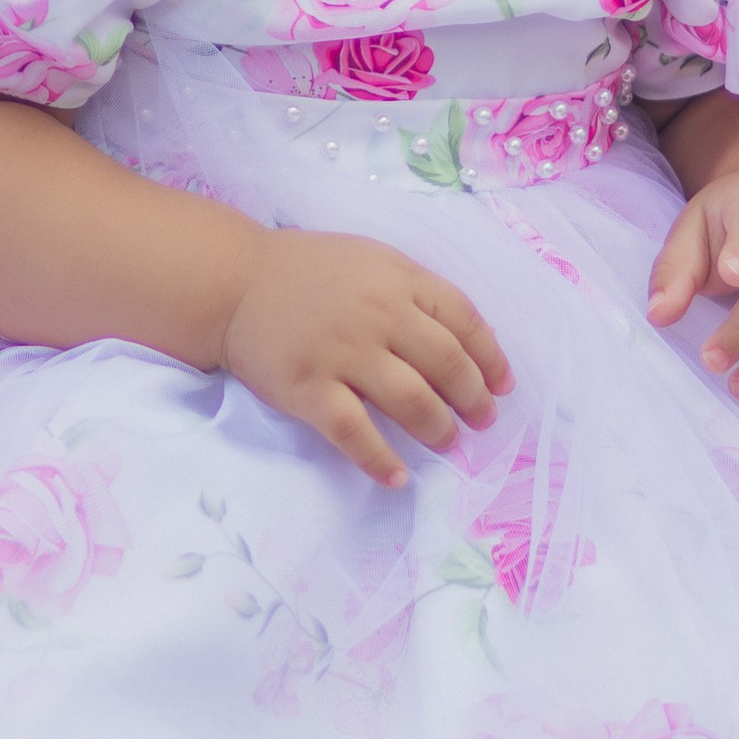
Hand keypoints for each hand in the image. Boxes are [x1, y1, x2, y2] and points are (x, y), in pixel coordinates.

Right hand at [218, 231, 511, 486]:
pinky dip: (380, 460)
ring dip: (439, 429)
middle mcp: (378, 315)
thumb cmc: (309, 272)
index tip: (503, 386)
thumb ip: (417, 293)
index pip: (464, 320)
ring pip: (410, 400)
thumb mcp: (373, 262)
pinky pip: (355, 432)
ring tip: (448, 443)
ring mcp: (343, 353)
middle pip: (446, 364)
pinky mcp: (309, 389)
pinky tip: (398, 476)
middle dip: (473, 400)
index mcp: (399, 280)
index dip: (491, 358)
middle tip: (481, 421)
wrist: (235, 282)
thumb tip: (471, 340)